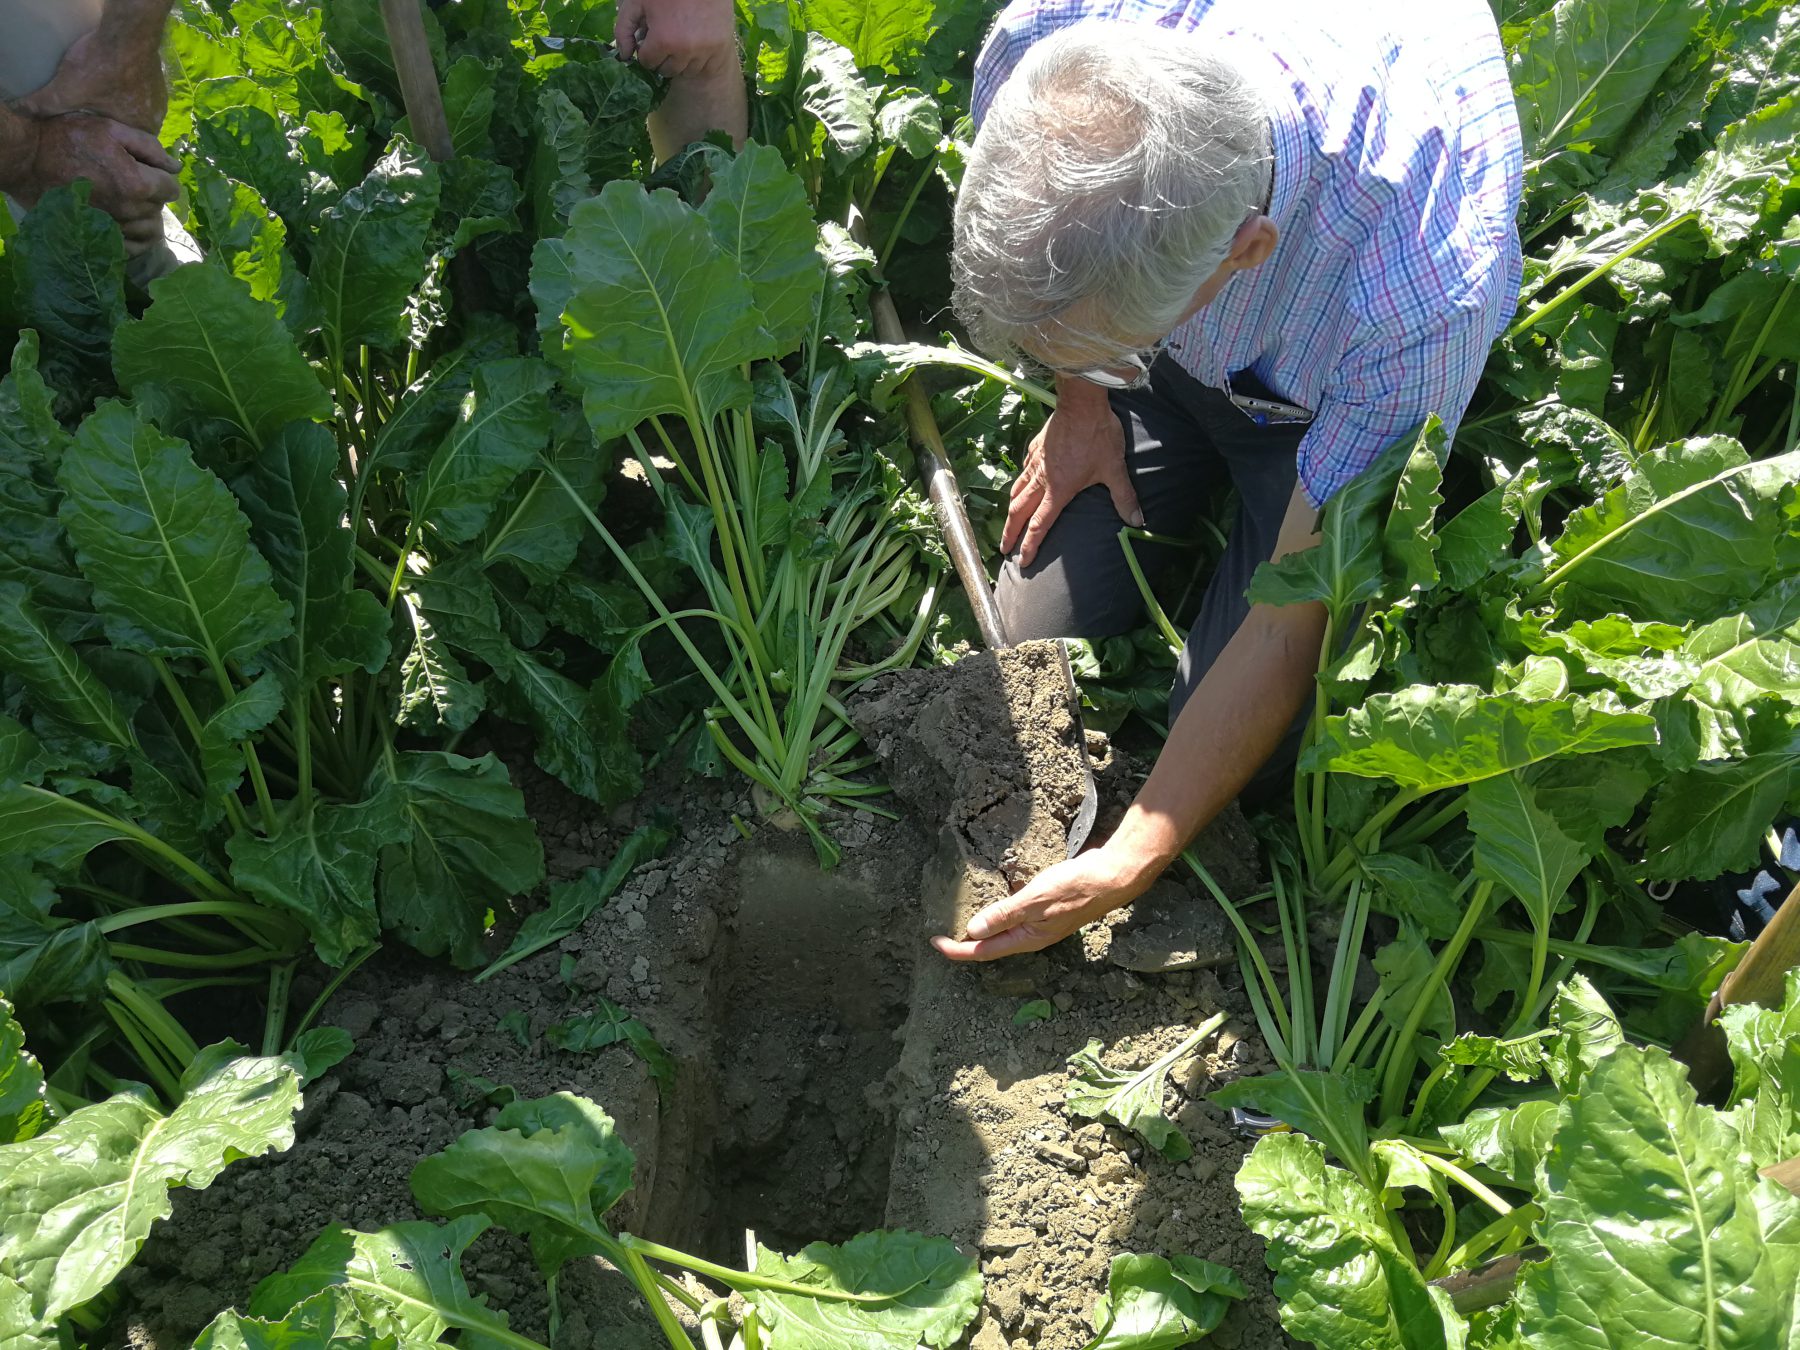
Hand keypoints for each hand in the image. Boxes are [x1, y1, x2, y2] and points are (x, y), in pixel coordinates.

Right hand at [15, 114, 177, 251]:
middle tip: (131, 181)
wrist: (28, 160)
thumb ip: (148, 147)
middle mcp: (129, 209)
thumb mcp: (110, 130)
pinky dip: (133, 238)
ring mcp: (114, 226)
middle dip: (151, 194)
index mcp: (137, 182)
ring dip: (143, 216)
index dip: (161, 177)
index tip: (147, 171)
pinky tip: (125, 225)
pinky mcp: (98, 237)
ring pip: (148, 228)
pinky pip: (131, 248)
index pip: (171, 188)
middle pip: (159, 207)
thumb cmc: (67, 138)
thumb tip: (176, 167)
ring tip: (127, 202)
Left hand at [16, 29, 167, 133]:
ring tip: (101, 94)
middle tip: (91, 112)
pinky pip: (142, 93)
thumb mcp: (66, 91)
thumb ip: (43, 104)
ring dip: (121, 105)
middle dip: (112, 123)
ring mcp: (160, 100)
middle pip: (129, 129)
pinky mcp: (159, 81)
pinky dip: (128, 89)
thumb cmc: (101, 68)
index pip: (123, 146)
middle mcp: (156, 120)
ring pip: (136, 110)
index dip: (105, 139)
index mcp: (139, 130)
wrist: (127, 33)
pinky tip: (113, 77)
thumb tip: (22, 111)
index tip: (89, 130)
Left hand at [616, 0, 739, 79]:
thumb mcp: (638, 2)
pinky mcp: (720, 47)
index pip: (648, 62)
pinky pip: (706, 67)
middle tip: (665, 39)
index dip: (646, 50)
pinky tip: (694, 42)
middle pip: (667, 70)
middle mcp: (685, 50)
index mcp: (663, 40)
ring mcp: (705, 50)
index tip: (650, 39)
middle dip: (662, 57)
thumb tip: (624, 56)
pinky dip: (699, 59)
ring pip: (687, 71)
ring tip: (680, 39)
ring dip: (681, 60)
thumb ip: (624, 28)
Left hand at [931, 844, 1156, 961]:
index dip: (957, 949)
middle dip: (964, 942)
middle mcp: (1032, 936)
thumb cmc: (1075, 887)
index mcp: (1027, 939)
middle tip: (940, 931)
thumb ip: (1004, 915)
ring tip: (958, 917)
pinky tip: (992, 899)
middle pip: (991, 946)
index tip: (934, 942)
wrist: (1111, 876)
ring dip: (981, 928)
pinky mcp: (1046, 909)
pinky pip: (1015, 916)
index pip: (983, 951)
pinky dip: (998, 912)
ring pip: (1003, 931)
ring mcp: (1040, 923)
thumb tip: (972, 931)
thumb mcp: (1035, 900)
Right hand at [1003, 381, 1143, 568]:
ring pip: (1017, 491)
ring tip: (1008, 522)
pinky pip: (1023, 471)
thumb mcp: (1114, 469)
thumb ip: (1124, 497)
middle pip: (1019, 512)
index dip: (1030, 545)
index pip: (1039, 525)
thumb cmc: (1097, 436)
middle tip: (1004, 548)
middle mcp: (1041, 480)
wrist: (1081, 404)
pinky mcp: (1035, 448)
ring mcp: (1035, 463)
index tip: (1023, 561)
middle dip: (1010, 533)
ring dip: (1010, 510)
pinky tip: (1022, 483)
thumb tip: (1137, 521)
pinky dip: (1019, 483)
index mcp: (1058, 490)